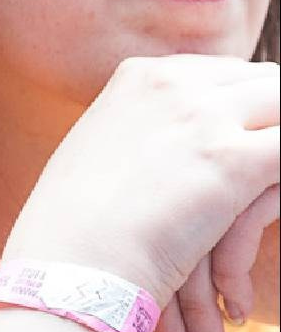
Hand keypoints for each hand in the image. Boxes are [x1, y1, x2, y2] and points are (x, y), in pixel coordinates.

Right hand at [2, 56, 278, 331]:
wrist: (71, 258)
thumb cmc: (78, 221)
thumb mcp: (103, 151)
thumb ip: (144, 129)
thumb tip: (184, 147)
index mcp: (140, 76)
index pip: (226, 73)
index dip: (250, 105)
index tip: (256, 136)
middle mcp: (173, 84)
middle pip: (265, 82)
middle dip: (277, 117)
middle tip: (271, 161)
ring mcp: (204, 118)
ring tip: (275, 177)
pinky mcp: (233, 160)